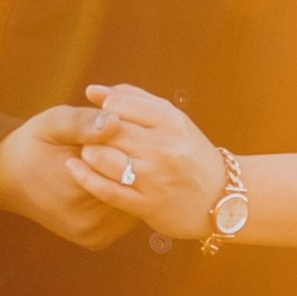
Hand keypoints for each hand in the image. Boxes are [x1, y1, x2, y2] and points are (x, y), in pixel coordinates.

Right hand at [0, 105, 134, 247]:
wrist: (9, 179)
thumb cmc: (34, 145)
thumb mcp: (53, 124)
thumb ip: (83, 122)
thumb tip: (115, 121)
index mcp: (78, 192)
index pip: (126, 162)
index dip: (128, 141)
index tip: (117, 127)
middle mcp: (90, 223)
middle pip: (134, 185)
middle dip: (133, 161)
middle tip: (121, 142)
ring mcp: (96, 235)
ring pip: (135, 200)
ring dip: (132, 179)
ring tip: (115, 159)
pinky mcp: (98, 240)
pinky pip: (125, 212)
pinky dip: (124, 194)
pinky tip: (111, 178)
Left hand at [67, 83, 227, 241]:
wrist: (222, 198)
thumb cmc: (189, 153)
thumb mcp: (172, 120)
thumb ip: (133, 100)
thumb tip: (93, 91)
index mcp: (171, 121)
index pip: (118, 104)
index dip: (102, 109)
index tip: (101, 117)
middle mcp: (163, 148)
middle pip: (107, 130)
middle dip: (92, 132)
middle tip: (89, 137)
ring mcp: (155, 178)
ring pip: (101, 158)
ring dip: (87, 154)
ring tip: (90, 154)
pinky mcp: (146, 204)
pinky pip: (106, 190)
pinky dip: (85, 177)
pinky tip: (74, 168)